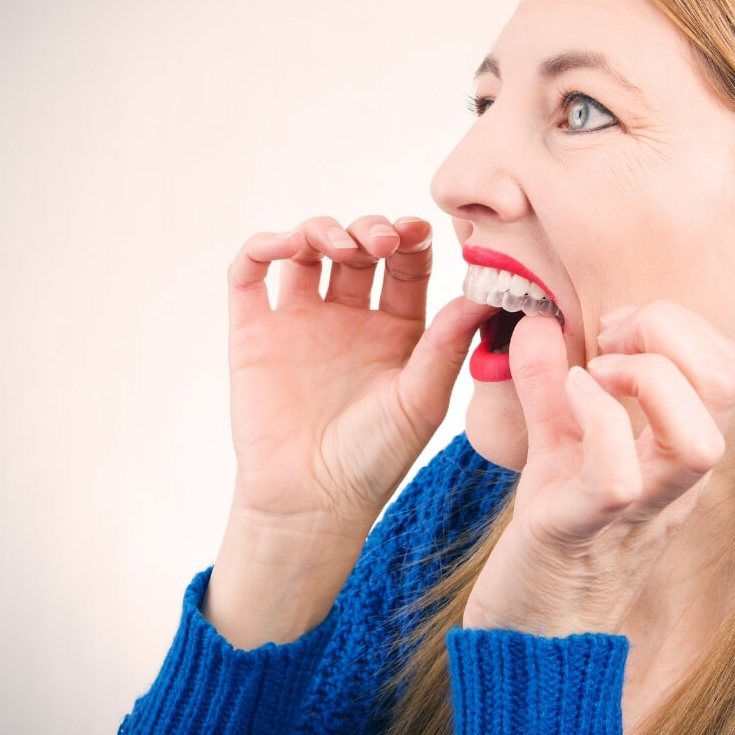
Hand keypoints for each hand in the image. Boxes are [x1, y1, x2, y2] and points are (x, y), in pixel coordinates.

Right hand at [226, 214, 487, 529]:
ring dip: (322, 230)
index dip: (411, 239)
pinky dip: (263, 247)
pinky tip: (286, 247)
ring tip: (339, 246)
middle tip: (380, 242)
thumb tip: (485, 291)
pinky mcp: (254, 332)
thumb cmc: (375, 460)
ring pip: (306, 250)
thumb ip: (447, 345)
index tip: (418, 232)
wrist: (311, 504)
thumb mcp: (421, 399)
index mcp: (397, 330)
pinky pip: (249, 275)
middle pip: (359, 248)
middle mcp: (349, 318)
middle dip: (370, 230)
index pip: (407, 264)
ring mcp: (299, 322)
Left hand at [462, 302, 734, 636]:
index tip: (616, 328)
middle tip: (610, 340)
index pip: (725, 368)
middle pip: (727, 386)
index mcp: (678, 452)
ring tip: (598, 373)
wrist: (532, 628)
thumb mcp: (556, 444)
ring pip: (699, 441)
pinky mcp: (584, 531)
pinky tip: (569, 397)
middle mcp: (674, 481)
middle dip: (671, 332)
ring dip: (647, 380)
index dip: (678, 325)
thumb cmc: (556, 534)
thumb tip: (534, 322)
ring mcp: (639, 509)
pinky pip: (618, 476)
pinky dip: (596, 418)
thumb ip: (548, 384)